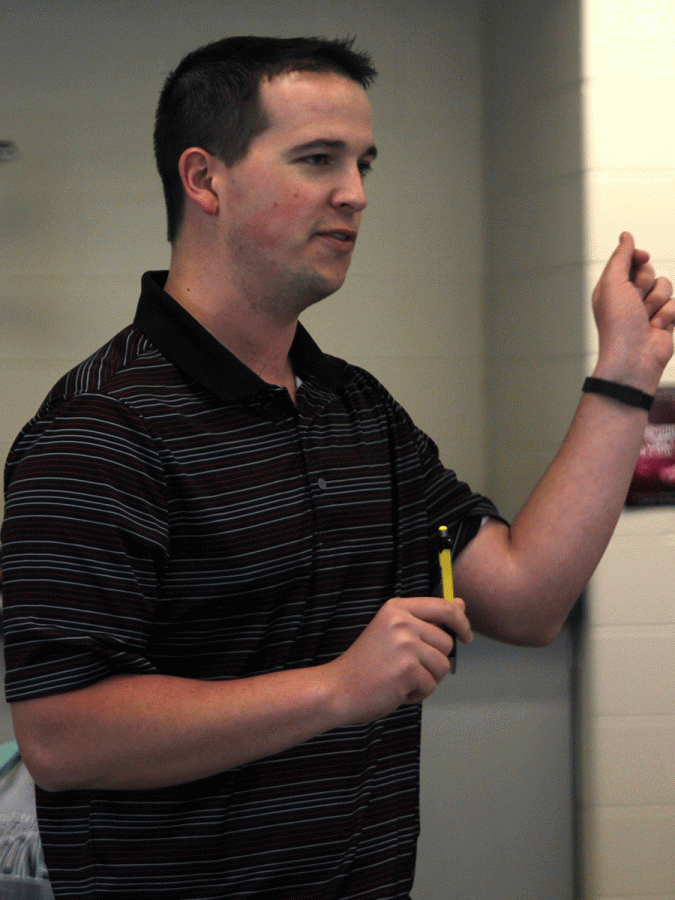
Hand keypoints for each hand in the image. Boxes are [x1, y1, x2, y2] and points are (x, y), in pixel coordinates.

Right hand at [325, 596, 472, 725]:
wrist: (338, 689)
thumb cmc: (366, 664)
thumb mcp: (393, 632)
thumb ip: (427, 619)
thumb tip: (460, 604)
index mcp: (397, 608)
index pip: (444, 607)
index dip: (461, 622)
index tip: (466, 635)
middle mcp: (401, 622)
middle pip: (447, 642)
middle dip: (434, 661)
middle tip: (407, 668)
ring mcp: (404, 645)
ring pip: (442, 665)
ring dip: (426, 679)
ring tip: (400, 679)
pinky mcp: (407, 669)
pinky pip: (431, 685)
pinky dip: (417, 694)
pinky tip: (395, 690)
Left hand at [592, 232, 674, 391]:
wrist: (634, 357)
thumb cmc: (618, 324)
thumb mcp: (613, 283)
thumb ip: (621, 257)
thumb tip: (626, 236)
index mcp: (611, 287)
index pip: (630, 260)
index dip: (638, 257)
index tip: (642, 258)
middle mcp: (628, 297)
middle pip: (649, 271)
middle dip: (646, 284)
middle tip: (636, 300)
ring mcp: (647, 308)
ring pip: (665, 286)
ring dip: (657, 301)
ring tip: (645, 318)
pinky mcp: (664, 319)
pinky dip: (668, 314)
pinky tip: (656, 328)